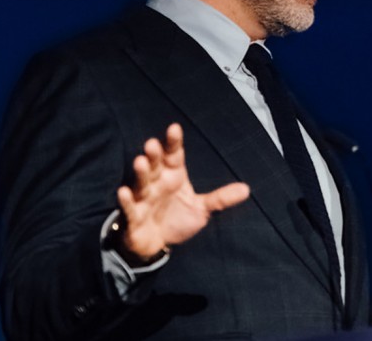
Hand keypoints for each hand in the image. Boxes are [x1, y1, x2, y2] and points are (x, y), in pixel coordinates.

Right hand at [116, 123, 249, 260]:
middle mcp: (157, 183)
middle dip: (154, 155)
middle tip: (153, 144)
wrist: (156, 244)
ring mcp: (144, 198)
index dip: (173, 142)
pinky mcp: (134, 216)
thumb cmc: (176, 220)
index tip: (174, 128)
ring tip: (140, 161)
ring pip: (142, 182)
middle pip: (155, 165)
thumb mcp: (201, 209)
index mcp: (173, 176)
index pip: (174, 155)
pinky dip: (126, 200)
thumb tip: (247, 189)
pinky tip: (124, 191)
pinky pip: (130, 207)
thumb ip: (220, 198)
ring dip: (141, 173)